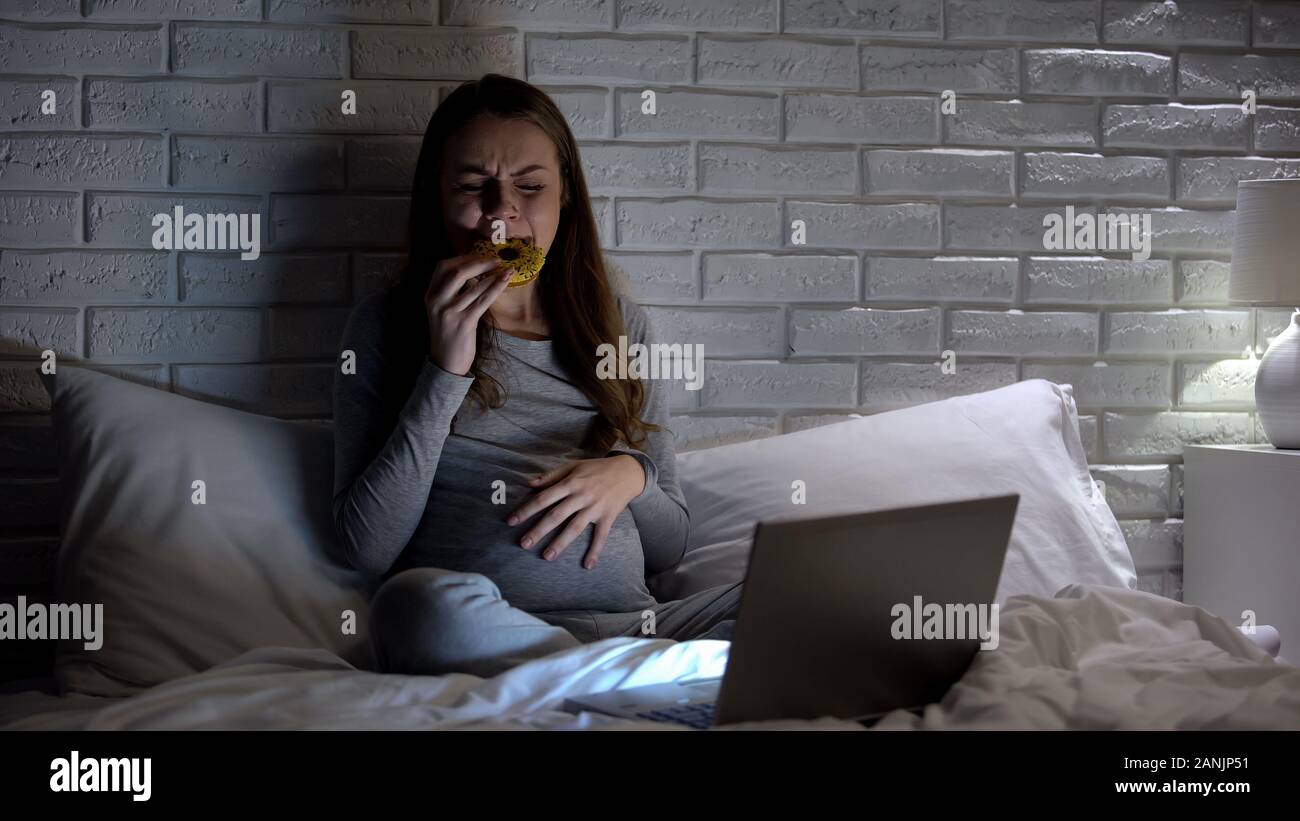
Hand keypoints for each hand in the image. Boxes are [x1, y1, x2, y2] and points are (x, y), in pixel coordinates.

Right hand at [425, 252, 514, 375]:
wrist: (446, 362)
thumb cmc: (449, 334)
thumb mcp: (442, 310)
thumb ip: (451, 291)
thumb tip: (474, 269)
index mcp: (430, 295)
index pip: (443, 267)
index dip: (463, 258)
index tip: (480, 255)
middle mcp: (437, 301)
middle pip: (457, 272)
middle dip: (479, 262)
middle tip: (496, 259)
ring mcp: (449, 312)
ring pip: (474, 287)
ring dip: (493, 275)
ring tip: (506, 269)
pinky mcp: (464, 323)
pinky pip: (483, 300)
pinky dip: (496, 287)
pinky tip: (505, 280)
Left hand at [506, 455, 646, 568]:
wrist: (627, 471)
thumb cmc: (596, 468)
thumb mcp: (573, 465)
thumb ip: (550, 475)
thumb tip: (529, 484)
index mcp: (570, 483)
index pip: (543, 498)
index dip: (526, 510)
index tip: (512, 521)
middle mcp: (581, 496)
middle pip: (556, 515)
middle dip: (539, 530)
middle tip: (524, 544)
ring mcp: (595, 507)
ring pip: (575, 527)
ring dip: (560, 543)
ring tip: (547, 556)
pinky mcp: (608, 517)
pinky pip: (601, 536)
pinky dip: (595, 551)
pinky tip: (588, 565)